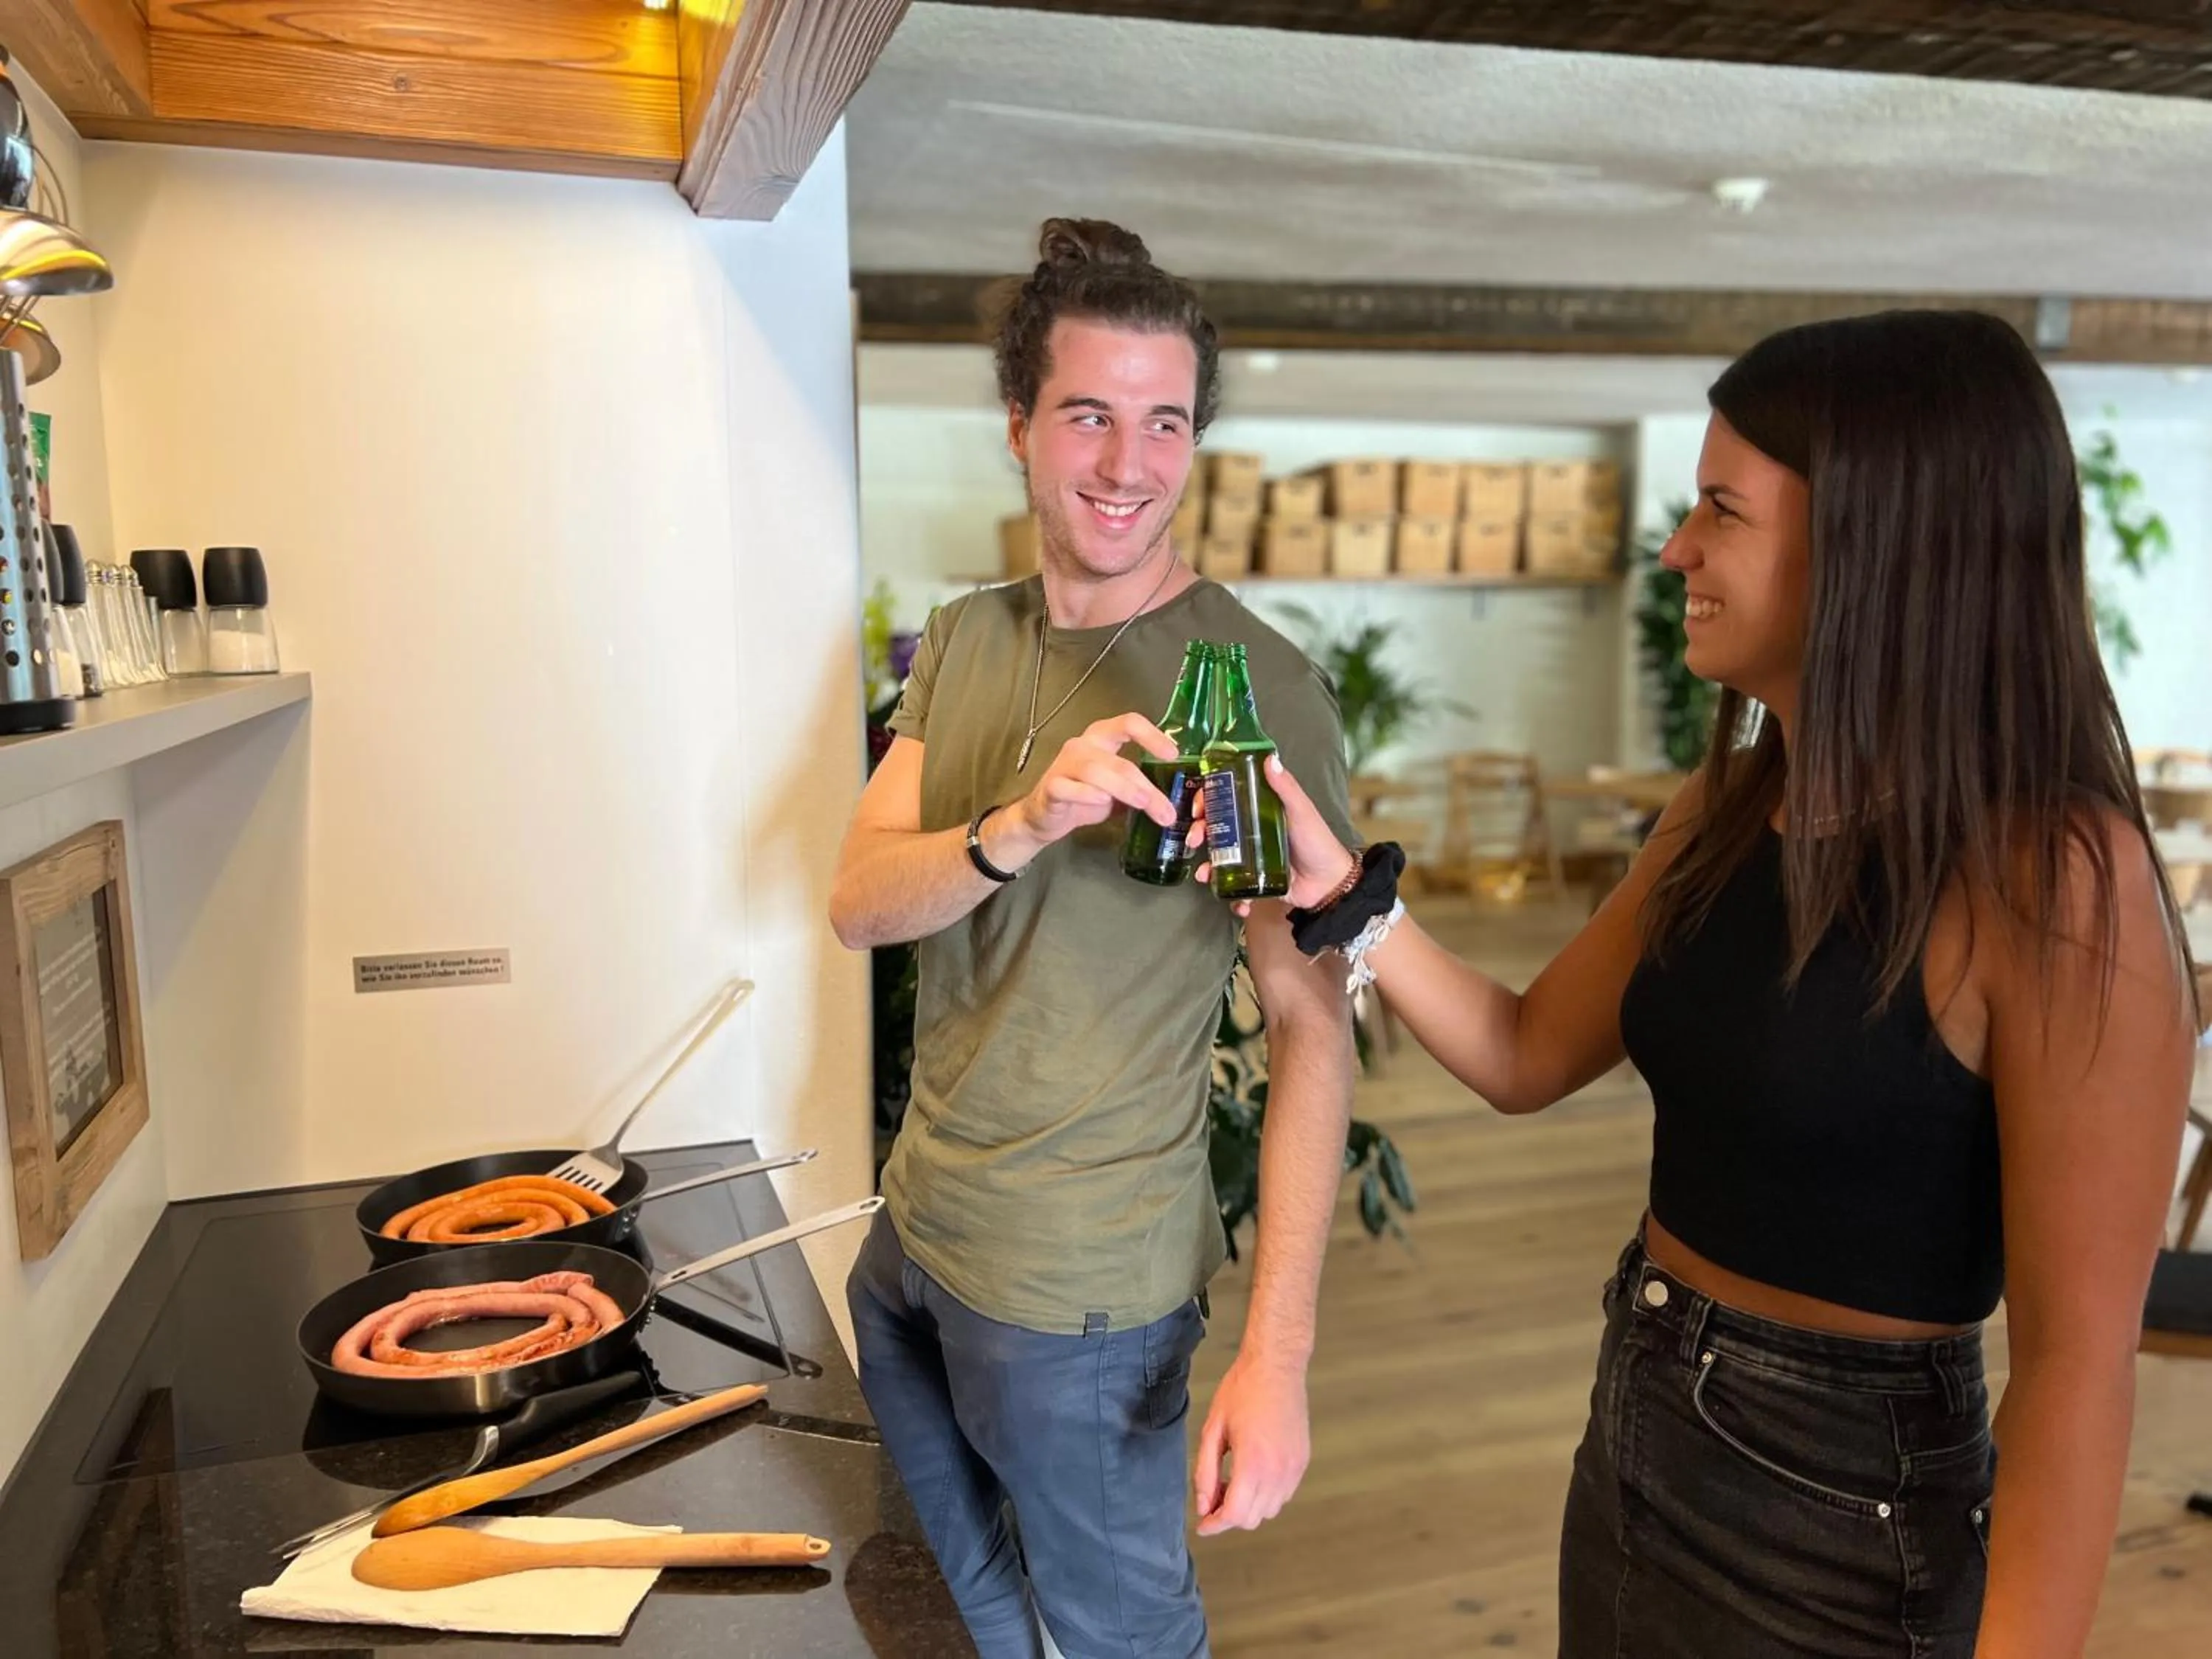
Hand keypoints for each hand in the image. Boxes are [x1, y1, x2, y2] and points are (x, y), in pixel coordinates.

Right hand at [992, 715, 1177, 867]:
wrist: (1043, 816)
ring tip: (1143, 805)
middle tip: (1166, 810)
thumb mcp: (1116, 789)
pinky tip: (1102, 801)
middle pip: (1120, 761)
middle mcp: (1083, 745)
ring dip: (1124, 789)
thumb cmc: (1083, 797)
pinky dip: (1087, 794)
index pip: (1129, 723)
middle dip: (1146, 786)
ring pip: (1097, 771)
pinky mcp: (1051, 787)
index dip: (1152, 735)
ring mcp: (1064, 765)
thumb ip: (1138, 786)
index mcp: (1102, 738)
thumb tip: (1173, 801)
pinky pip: (1068, 787)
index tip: (1173, 755)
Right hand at [1191, 753, 1356, 913]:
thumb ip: (1286, 788)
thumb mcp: (1301, 811)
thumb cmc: (1318, 842)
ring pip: (1218, 857)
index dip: (1207, 799)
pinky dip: (1227, 893)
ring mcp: (1249, 856)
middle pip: (1215, 827)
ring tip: (1203, 873)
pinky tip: (1230, 898)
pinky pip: (1233, 886)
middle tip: (1194, 838)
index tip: (1197, 807)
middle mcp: (1250, 830)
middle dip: (1198, 832)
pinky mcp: (1252, 879)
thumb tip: (1270, 759)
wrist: (1329, 883)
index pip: (1226, 798)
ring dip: (1205, 865)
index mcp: (1259, 809)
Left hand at [1193, 1349, 1310, 1535]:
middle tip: (1212, 1496)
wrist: (1276, 1367)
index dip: (1215, 1525)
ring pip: (1270, 1511)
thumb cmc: (1241, 1391)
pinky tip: (1252, 1473)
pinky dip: (1266, 1495)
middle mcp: (1278, 1472)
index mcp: (1253, 1463)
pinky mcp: (1302, 1462)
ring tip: (1232, 1481)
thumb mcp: (1213, 1429)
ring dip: (1249, 1506)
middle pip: (1252, 1519)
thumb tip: (1203, 1506)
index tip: (1202, 1524)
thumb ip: (1206, 1472)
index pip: (1235, 1515)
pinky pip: (1284, 1495)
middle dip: (1229, 1515)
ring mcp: (1294, 1468)